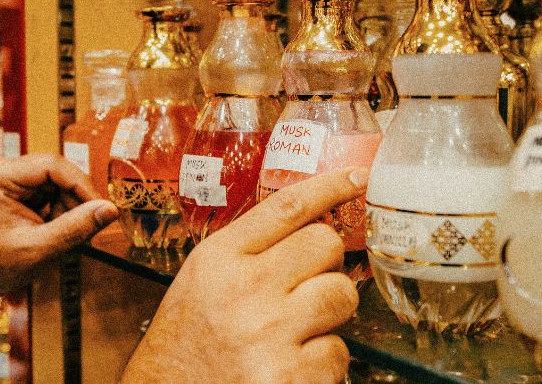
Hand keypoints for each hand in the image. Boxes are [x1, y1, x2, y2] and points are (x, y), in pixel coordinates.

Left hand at [0, 154, 118, 295]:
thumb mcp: (38, 249)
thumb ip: (74, 228)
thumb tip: (110, 210)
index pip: (52, 165)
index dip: (81, 185)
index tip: (101, 208)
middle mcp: (4, 169)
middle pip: (58, 172)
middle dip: (75, 201)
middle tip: (85, 229)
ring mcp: (12, 177)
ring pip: (60, 182)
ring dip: (69, 208)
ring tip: (61, 235)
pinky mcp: (21, 188)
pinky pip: (54, 190)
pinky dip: (62, 210)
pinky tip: (54, 230)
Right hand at [121, 168, 367, 383]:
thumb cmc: (185, 347)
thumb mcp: (200, 283)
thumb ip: (246, 253)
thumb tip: (308, 226)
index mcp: (218, 260)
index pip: (287, 207)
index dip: (330, 186)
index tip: (356, 177)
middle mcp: (243, 290)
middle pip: (325, 244)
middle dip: (327, 265)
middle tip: (307, 287)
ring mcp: (270, 333)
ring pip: (342, 295)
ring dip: (330, 314)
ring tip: (297, 332)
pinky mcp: (292, 376)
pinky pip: (339, 352)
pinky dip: (324, 363)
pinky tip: (292, 367)